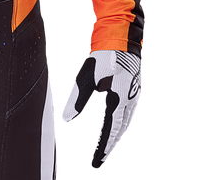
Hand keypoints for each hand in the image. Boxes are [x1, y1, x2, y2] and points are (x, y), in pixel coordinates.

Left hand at [61, 50, 141, 169]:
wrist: (120, 39)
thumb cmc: (103, 57)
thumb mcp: (86, 77)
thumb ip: (78, 99)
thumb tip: (67, 119)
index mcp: (118, 100)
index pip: (110, 131)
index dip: (103, 148)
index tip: (96, 163)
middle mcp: (129, 101)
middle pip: (120, 131)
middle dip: (110, 146)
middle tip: (100, 159)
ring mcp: (133, 96)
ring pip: (125, 123)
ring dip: (115, 136)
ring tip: (105, 148)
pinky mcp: (132, 91)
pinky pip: (126, 115)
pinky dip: (119, 125)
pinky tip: (113, 127)